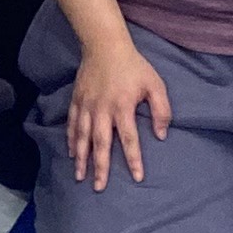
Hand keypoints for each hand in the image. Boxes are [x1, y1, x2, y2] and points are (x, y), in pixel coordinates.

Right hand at [64, 35, 171, 190]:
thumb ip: (162, 110)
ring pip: (82, 137)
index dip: (134, 159)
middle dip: (100, 167)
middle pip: (101, 143)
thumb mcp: (155, 84)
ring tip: (80, 176)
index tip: (137, 177)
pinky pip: (72, 124)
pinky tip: (71, 153)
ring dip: (81, 158)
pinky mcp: (76, 100)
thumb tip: (161, 135)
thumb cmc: (133, 66)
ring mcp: (86, 105)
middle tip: (99, 187)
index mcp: (123, 107)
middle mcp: (102, 109)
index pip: (129, 139)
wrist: (104, 45)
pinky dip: (71, 140)